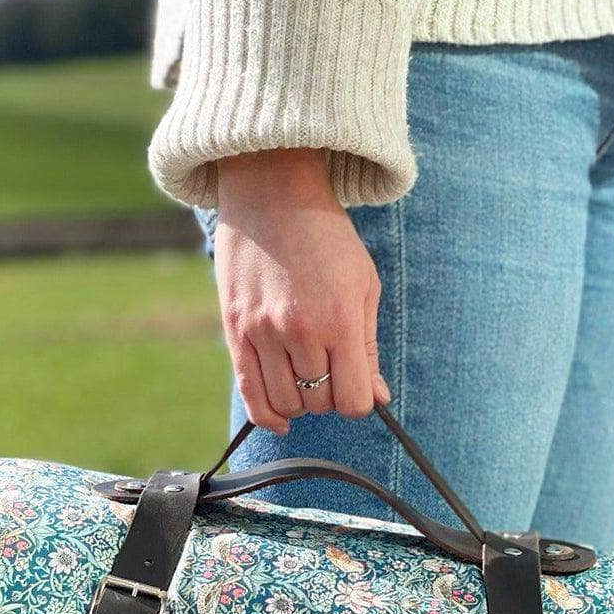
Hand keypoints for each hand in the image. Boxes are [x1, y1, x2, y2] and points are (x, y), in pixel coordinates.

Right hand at [213, 148, 390, 434]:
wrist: (272, 194)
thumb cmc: (327, 239)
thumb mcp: (364, 286)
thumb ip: (368, 347)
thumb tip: (378, 398)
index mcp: (339, 319)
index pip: (354, 400)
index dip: (360, 402)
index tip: (358, 387)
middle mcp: (299, 331)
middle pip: (320, 403)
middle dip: (330, 396)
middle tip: (331, 371)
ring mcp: (262, 332)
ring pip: (286, 403)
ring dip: (301, 402)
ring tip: (306, 379)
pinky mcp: (235, 330)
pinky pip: (251, 394)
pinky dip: (268, 415)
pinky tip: (282, 419)